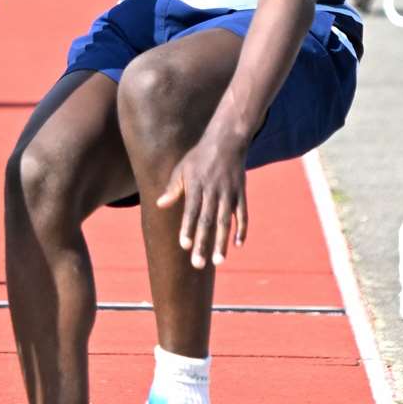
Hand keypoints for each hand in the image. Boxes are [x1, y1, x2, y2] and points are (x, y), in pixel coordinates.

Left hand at [156, 132, 248, 268]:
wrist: (227, 139)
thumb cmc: (199, 156)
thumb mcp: (182, 168)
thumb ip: (173, 188)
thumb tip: (160, 204)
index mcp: (196, 185)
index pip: (191, 211)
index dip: (188, 228)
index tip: (184, 245)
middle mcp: (213, 191)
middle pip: (207, 221)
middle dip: (203, 243)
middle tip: (198, 264)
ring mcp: (229, 193)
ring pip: (225, 222)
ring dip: (222, 242)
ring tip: (218, 261)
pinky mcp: (241, 193)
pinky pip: (242, 214)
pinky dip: (242, 229)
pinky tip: (238, 245)